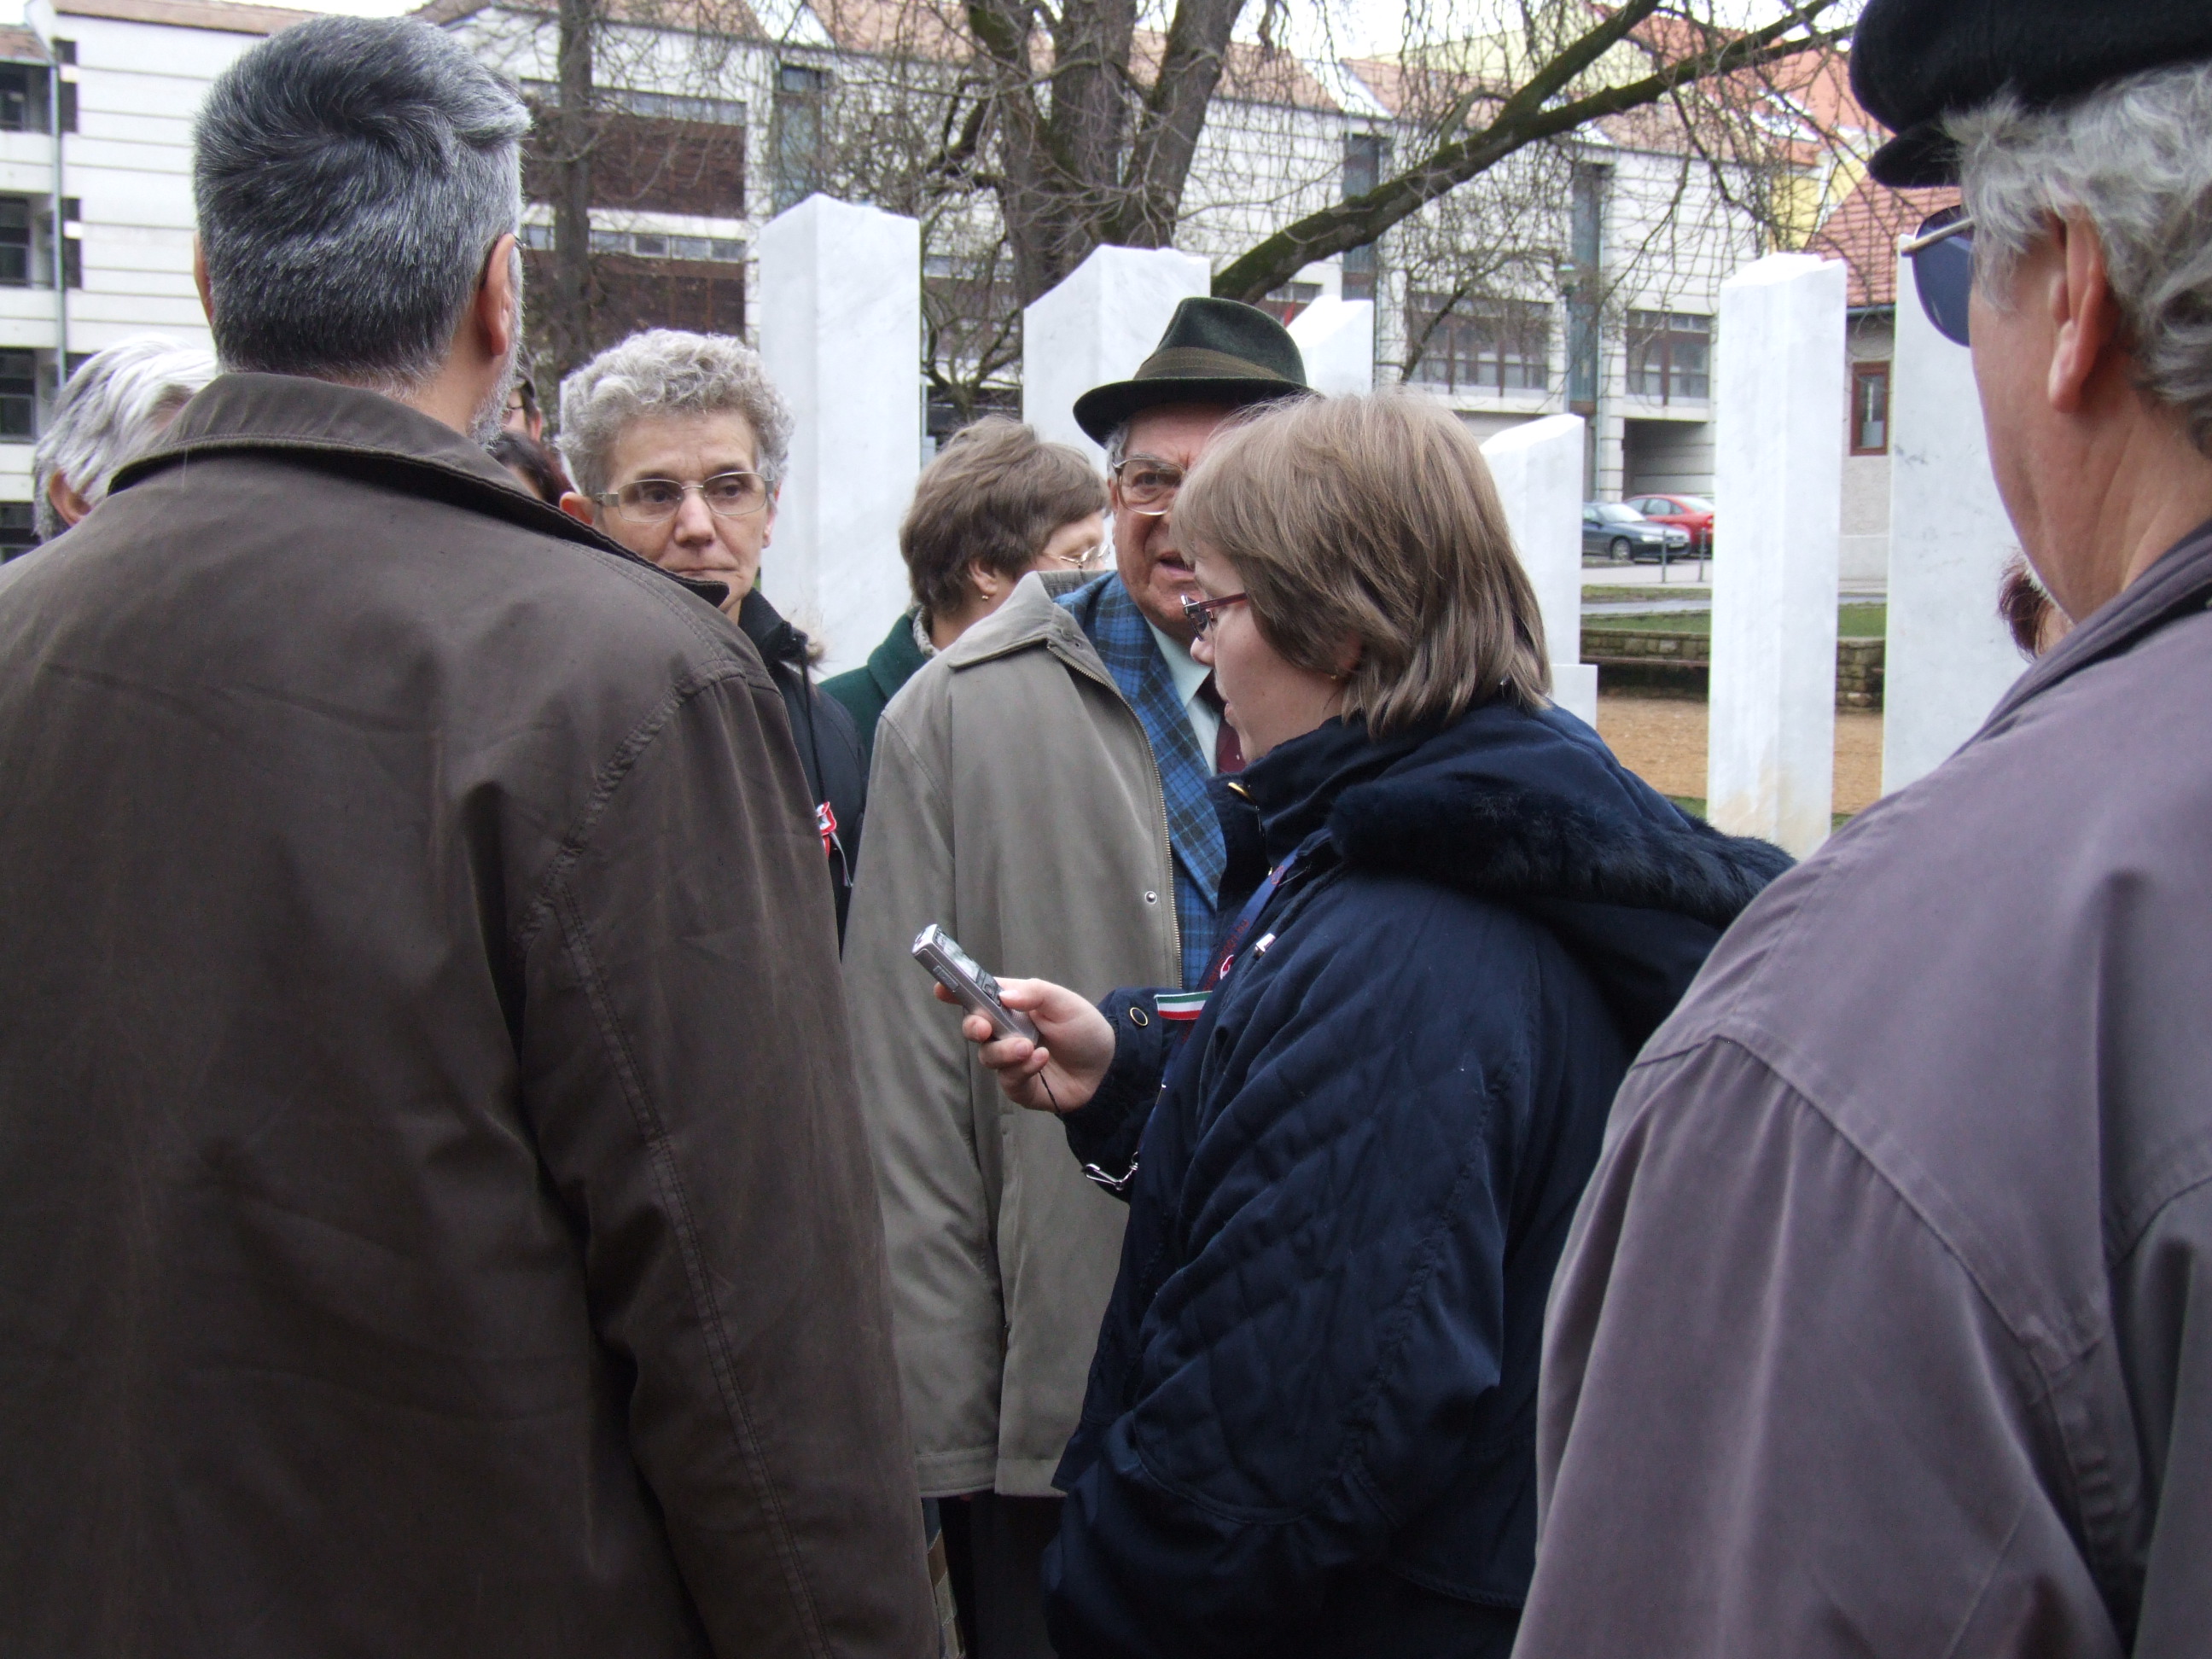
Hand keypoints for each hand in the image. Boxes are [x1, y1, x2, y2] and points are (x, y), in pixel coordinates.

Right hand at [934, 978, 1114, 1114]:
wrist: (1108, 1067)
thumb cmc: (1085, 1028)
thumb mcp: (1064, 1002)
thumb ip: (1034, 993)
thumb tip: (1003, 995)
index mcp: (1012, 1005)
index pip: (978, 996)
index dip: (956, 991)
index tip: (940, 988)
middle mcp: (1006, 1031)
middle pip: (974, 1028)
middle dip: (973, 1027)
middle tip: (984, 1028)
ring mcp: (1011, 1060)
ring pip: (988, 1057)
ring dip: (1005, 1051)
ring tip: (1028, 1047)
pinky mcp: (1019, 1086)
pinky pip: (1008, 1080)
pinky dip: (1022, 1069)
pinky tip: (1041, 1060)